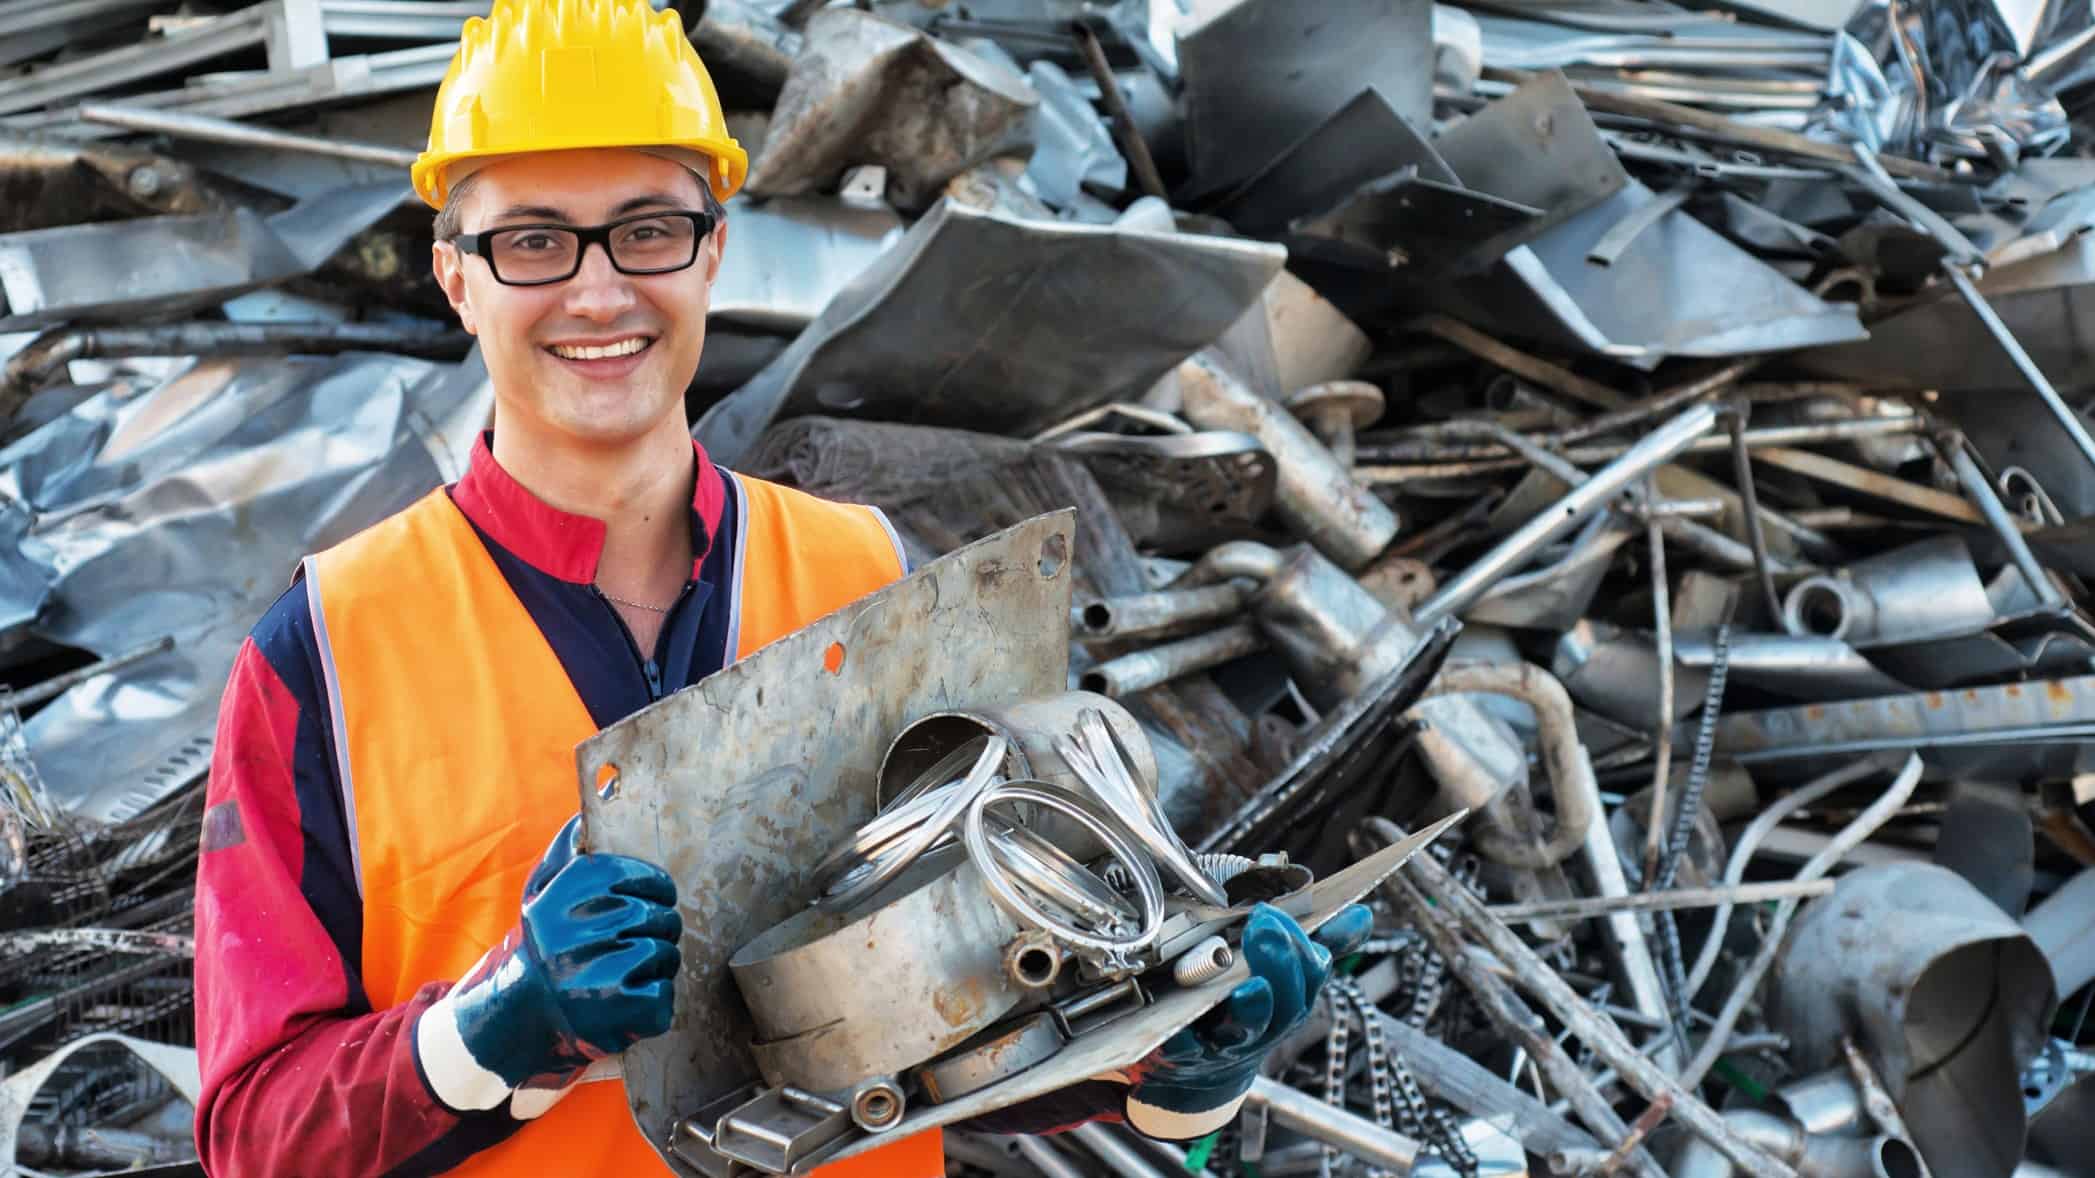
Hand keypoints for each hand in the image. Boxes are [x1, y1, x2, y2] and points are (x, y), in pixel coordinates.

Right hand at [413, 816, 682, 1112]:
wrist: (520, 1011)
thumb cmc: (545, 941)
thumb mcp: (543, 889)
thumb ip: (568, 850)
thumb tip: (590, 811)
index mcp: (570, 890)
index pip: (644, 878)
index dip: (656, 891)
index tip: (650, 902)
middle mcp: (580, 927)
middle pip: (661, 917)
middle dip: (658, 931)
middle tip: (633, 944)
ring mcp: (598, 969)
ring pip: (666, 953)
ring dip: (658, 966)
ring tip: (629, 971)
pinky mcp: (615, 1006)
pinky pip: (663, 992)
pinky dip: (655, 999)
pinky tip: (629, 998)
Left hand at [1125, 901, 1372, 1138]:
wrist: (1202, 1069)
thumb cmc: (1246, 1010)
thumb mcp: (1286, 979)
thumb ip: (1319, 944)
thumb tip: (1362, 915)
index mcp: (1290, 1000)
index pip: (1312, 972)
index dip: (1299, 944)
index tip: (1273, 912)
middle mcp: (1266, 1026)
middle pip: (1287, 1004)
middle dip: (1280, 965)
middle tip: (1261, 927)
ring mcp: (1228, 1043)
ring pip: (1247, 1029)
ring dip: (1253, 1009)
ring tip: (1249, 987)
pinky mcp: (1187, 1057)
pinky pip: (1186, 1051)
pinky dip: (1183, 1041)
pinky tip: (1179, 1028)